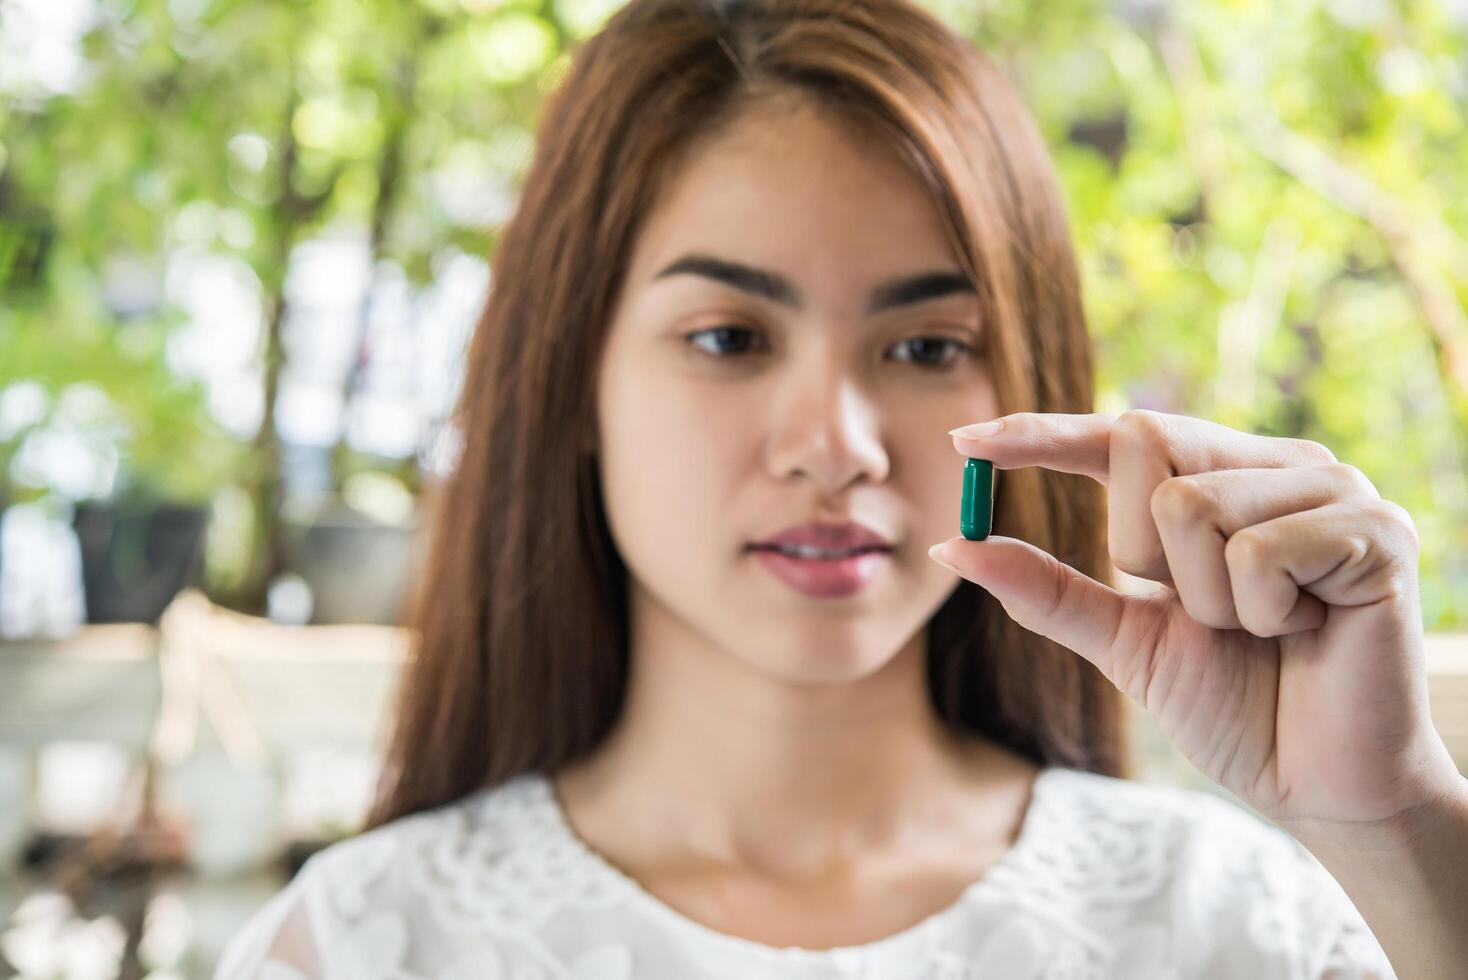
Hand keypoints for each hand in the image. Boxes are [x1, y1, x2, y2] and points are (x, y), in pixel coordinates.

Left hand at [929, 410, 1463, 848]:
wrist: (1319, 783)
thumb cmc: (1234, 705)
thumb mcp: (1124, 640)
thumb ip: (1048, 589)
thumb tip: (953, 546)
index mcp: (1221, 480)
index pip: (1118, 434)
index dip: (1040, 433)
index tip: (964, 441)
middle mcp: (1277, 465)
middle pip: (1142, 439)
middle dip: (1140, 548)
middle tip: (1203, 610)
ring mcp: (1334, 489)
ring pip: (1192, 504)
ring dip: (1206, 598)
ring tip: (1264, 630)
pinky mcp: (1377, 530)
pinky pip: (1258, 551)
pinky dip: (1259, 612)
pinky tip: (1304, 631)